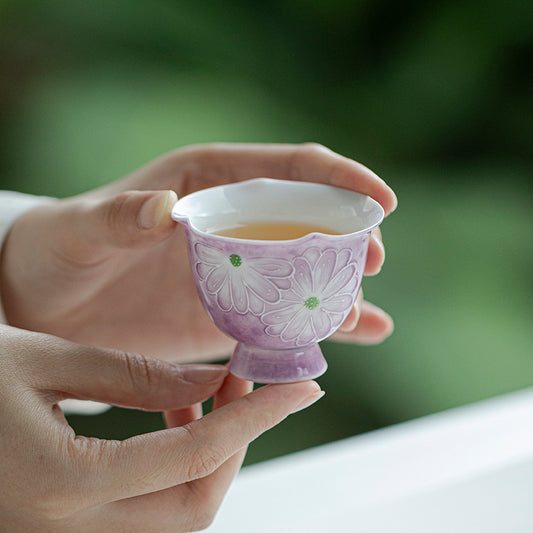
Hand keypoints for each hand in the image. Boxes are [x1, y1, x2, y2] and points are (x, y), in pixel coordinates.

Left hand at [0, 143, 396, 360]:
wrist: (48, 307)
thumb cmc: (58, 254)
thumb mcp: (79, 231)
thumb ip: (118, 217)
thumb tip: (164, 209)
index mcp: (206, 182)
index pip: (287, 170)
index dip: (339, 179)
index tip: (382, 200)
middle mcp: (231, 223)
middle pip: (308, 222)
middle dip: (348, 237)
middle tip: (373, 263)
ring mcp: (235, 271)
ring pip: (303, 272)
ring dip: (339, 290)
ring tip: (361, 316)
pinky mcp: (229, 314)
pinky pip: (284, 318)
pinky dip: (322, 327)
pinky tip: (363, 334)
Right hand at [0, 324, 321, 531]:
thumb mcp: (46, 357)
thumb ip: (135, 375)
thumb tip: (214, 379)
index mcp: (59, 484)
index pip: (194, 455)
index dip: (257, 416)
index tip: (303, 387)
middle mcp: (62, 531)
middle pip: (193, 505)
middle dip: (237, 443)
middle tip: (249, 381)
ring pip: (175, 517)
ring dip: (209, 456)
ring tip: (208, 393)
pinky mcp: (60, 526)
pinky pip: (145, 513)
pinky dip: (176, 467)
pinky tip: (171, 416)